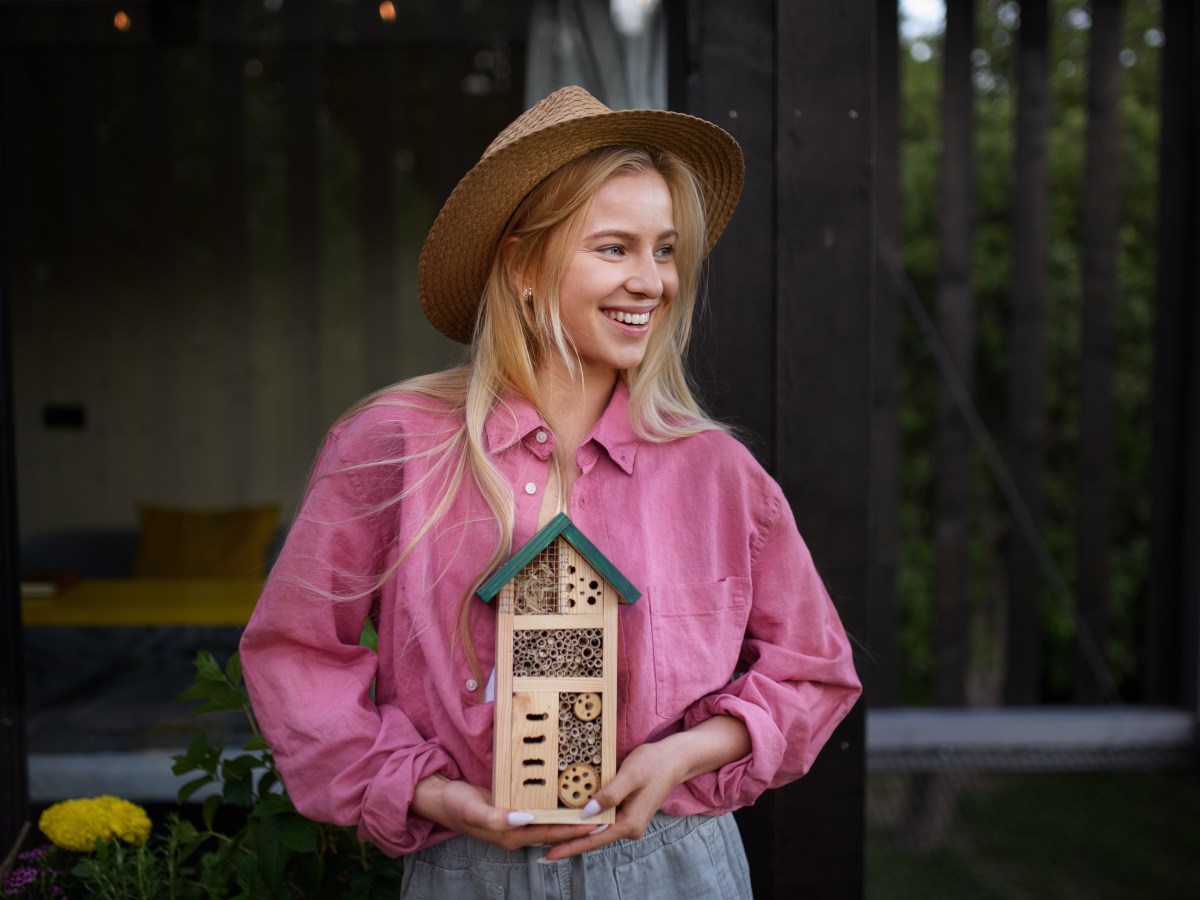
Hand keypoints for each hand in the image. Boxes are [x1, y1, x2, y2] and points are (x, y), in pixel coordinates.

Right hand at [411, 774, 593, 850]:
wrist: (437, 797)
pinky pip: (537, 811)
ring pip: (547, 821)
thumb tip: (525, 819)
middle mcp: (515, 831)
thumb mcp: (474, 810)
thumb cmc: (455, 804)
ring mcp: (513, 821)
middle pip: (553, 830)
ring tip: (591, 807)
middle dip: (577, 825)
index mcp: (510, 835)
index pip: (549, 833)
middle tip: (602, 814)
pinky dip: (553, 806)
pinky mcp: (511, 810)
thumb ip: (497, 817)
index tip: (594, 822)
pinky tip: (563, 798)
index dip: (572, 829)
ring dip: (568, 816)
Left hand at [541, 715, 750, 861]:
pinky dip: (586, 822)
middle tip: (540, 846)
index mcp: (629, 823)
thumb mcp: (630, 774)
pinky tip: (571, 821)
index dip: (569, 846)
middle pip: (592, 838)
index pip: (593, 839)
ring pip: (596, 830)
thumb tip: (585, 813)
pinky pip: (602, 821)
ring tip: (549, 835)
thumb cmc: (654, 763)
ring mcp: (628, 821)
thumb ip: (609, 794)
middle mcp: (629, 828)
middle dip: (568, 842)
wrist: (675, 759)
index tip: (548, 854)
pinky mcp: (626, 813)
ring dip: (575, 832)